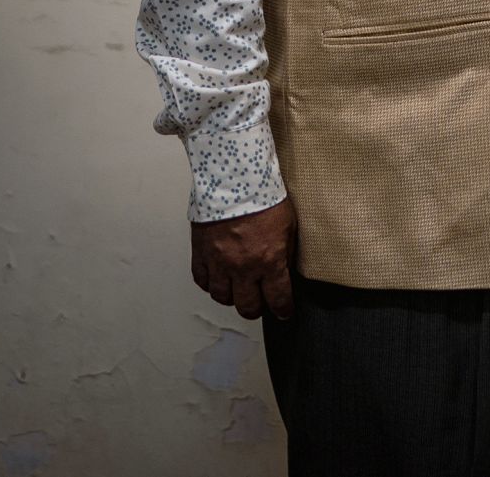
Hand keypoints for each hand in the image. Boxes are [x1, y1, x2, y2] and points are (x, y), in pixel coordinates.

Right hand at [190, 197, 295, 320]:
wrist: (235, 176)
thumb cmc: (264, 195)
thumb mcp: (288, 224)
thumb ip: (285, 251)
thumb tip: (283, 270)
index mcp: (269, 260)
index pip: (278, 299)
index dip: (283, 310)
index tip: (284, 312)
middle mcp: (243, 267)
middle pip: (247, 306)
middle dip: (257, 309)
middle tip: (260, 303)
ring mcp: (219, 262)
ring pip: (222, 298)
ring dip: (232, 297)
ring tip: (238, 289)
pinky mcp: (201, 252)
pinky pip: (202, 280)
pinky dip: (210, 283)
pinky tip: (218, 277)